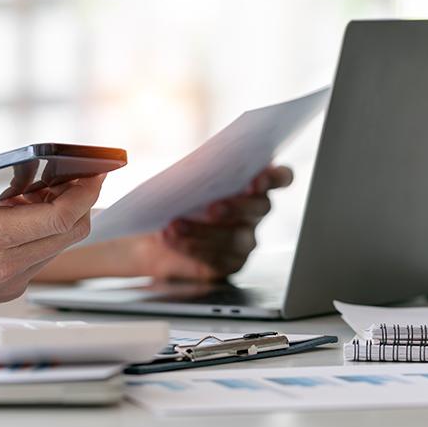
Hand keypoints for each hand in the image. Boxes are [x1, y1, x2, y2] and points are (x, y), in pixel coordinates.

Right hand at [0, 154, 103, 326]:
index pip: (61, 217)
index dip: (86, 192)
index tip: (96, 172)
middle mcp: (5, 265)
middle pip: (71, 231)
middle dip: (82, 200)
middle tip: (74, 175)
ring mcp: (8, 280)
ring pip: (58, 245)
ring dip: (60, 216)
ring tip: (39, 190)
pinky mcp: (6, 288)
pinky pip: (40, 257)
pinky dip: (43, 233)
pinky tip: (20, 215)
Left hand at [132, 164, 292, 280]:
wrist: (147, 225)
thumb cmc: (172, 194)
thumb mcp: (182, 176)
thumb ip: (199, 168)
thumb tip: (200, 162)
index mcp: (252, 182)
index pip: (280, 178)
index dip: (275, 177)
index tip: (259, 176)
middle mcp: (254, 211)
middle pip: (260, 209)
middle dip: (239, 206)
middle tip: (214, 204)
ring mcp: (244, 240)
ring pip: (238, 238)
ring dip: (207, 230)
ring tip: (177, 223)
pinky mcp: (227, 264)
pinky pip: (218, 259)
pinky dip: (193, 247)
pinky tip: (171, 236)